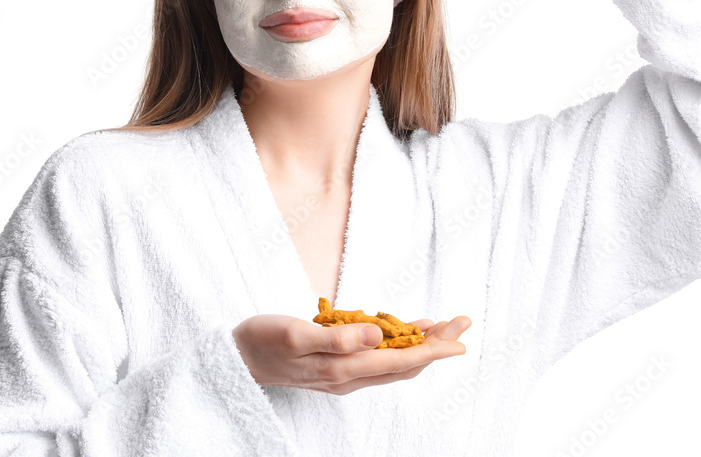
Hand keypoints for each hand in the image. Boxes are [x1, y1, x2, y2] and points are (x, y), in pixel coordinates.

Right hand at [233, 313, 471, 395]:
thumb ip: (338, 336)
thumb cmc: (263, 341)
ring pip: (395, 362)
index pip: (400, 360)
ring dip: (422, 344)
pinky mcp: (338, 365)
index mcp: (344, 369)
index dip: (433, 349)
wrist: (237, 358)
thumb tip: (378, 334)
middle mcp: (350, 376)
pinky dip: (399, 342)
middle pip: (405, 364)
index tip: (459, 339)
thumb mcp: (297, 334)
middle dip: (437, 345)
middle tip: (463, 323)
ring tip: (446, 325)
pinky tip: (409, 328)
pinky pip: (380, 357)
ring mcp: (345, 373)